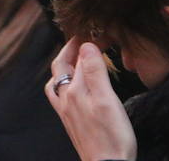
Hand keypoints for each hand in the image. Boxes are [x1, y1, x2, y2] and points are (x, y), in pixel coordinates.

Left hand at [46, 39, 137, 160]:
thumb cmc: (111, 136)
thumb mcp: (106, 99)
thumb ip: (94, 71)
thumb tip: (85, 45)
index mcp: (73, 90)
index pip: (77, 57)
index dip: (87, 41)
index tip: (100, 32)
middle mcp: (65, 99)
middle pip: (60, 66)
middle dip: (69, 49)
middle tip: (81, 38)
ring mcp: (66, 111)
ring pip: (57, 81)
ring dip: (63, 66)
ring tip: (73, 59)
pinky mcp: (71, 122)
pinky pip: (60, 96)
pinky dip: (65, 84)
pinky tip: (75, 88)